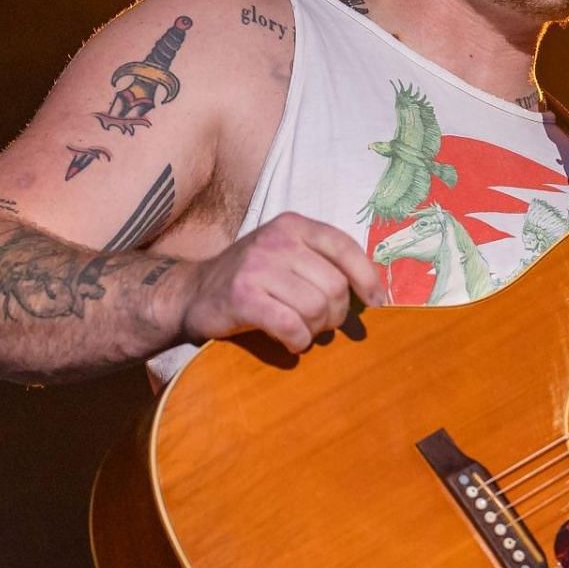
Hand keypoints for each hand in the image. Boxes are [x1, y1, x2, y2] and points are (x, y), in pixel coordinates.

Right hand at [170, 213, 387, 352]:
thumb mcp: (288, 255)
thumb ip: (325, 263)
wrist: (192, 293)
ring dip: (315, 329)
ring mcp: (257, 267)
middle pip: (334, 286)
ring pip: (315, 308)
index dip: (367, 278)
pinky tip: (291, 342)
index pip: (344, 247)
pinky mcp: (243, 297)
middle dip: (336, 314)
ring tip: (301, 330)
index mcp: (294, 225)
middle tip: (321, 323)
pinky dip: (298, 341)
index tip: (376, 302)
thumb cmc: (252, 278)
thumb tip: (374, 293)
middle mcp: (276, 240)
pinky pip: (290, 325)